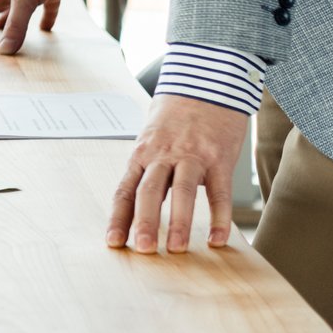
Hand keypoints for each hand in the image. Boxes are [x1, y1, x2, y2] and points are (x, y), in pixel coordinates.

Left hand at [107, 94, 245, 252]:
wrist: (205, 84)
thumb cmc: (175, 118)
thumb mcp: (152, 140)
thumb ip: (146, 171)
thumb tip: (136, 211)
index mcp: (142, 153)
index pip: (126, 189)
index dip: (119, 217)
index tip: (113, 242)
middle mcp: (163, 154)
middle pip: (149, 190)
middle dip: (144, 221)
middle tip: (143, 249)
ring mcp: (192, 155)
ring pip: (182, 190)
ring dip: (178, 221)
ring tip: (176, 249)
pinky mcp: (219, 157)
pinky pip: (219, 191)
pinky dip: (219, 217)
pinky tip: (218, 239)